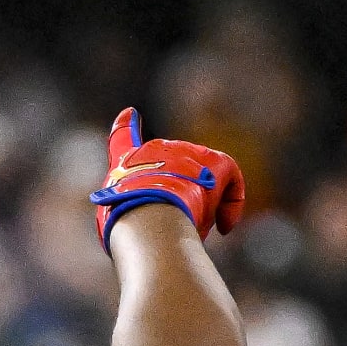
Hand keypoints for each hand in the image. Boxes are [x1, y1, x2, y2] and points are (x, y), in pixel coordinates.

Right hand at [89, 107, 244, 251]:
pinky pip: (230, 180)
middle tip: (178, 224)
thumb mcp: (117, 219)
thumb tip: (155, 222)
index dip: (125, 126)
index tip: (129, 114)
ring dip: (200, 204)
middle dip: (177, 194)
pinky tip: (224, 226)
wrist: (147, 221)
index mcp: (126, 164)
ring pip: (201, 179)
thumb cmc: (128, 231)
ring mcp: (186, 152)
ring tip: (193, 228)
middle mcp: (155, 149)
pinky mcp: (216, 163)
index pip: (123, 140)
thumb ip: (132, 212)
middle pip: (172, 169)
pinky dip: (230, 204)